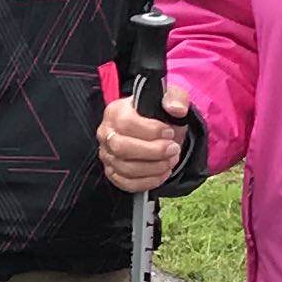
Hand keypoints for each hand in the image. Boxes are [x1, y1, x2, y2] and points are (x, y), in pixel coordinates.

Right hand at [98, 78, 190, 194]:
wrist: (156, 130)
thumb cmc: (159, 113)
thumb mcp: (169, 98)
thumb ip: (175, 98)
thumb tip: (176, 109)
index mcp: (115, 111)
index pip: (126, 123)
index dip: (151, 131)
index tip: (169, 132)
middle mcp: (106, 133)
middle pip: (121, 148)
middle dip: (153, 152)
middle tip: (173, 149)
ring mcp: (107, 155)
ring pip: (125, 168)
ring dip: (154, 167)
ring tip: (170, 160)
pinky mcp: (112, 173)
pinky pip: (126, 184)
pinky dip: (148, 181)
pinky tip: (162, 173)